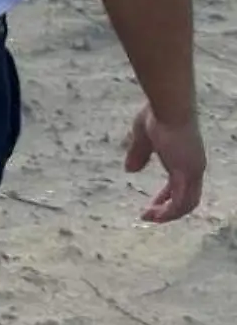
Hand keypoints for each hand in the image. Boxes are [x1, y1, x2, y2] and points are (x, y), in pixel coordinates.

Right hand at [124, 104, 206, 222]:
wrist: (169, 107)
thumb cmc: (157, 116)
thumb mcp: (142, 138)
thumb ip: (138, 154)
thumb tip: (129, 170)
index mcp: (186, 159)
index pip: (181, 186)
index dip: (167, 198)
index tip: (152, 205)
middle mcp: (194, 167)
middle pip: (188, 199)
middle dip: (168, 210)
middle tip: (149, 215)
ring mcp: (193, 170)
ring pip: (187, 204)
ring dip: (168, 214)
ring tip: (148, 217)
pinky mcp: (186, 172)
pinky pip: (181, 201)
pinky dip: (169, 211)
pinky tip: (154, 214)